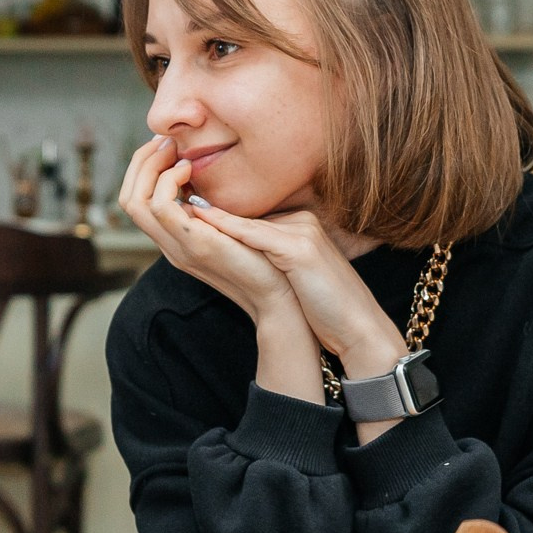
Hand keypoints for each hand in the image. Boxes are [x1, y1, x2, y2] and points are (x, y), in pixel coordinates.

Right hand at [118, 137, 298, 324]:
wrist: (280, 297)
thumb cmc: (265, 259)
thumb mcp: (231, 228)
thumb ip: (214, 210)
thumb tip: (211, 178)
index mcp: (175, 240)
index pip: (136, 201)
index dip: (144, 168)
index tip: (167, 145)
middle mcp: (169, 244)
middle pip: (127, 198)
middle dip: (141, 162)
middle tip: (165, 141)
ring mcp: (177, 247)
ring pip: (134, 201)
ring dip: (150, 167)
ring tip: (175, 152)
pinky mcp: (193, 244)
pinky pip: (160, 206)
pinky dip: (167, 181)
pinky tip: (188, 169)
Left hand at [183, 201, 407, 380]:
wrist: (359, 326)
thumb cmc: (326, 308)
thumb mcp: (295, 276)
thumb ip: (270, 257)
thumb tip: (235, 251)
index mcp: (299, 225)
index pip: (250, 217)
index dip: (217, 218)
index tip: (184, 214)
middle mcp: (300, 222)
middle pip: (246, 213)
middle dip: (208, 211)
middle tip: (172, 206)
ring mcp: (302, 232)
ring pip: (246, 221)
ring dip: (210, 217)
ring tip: (177, 211)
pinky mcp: (301, 249)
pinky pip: (255, 235)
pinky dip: (227, 230)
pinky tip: (201, 224)